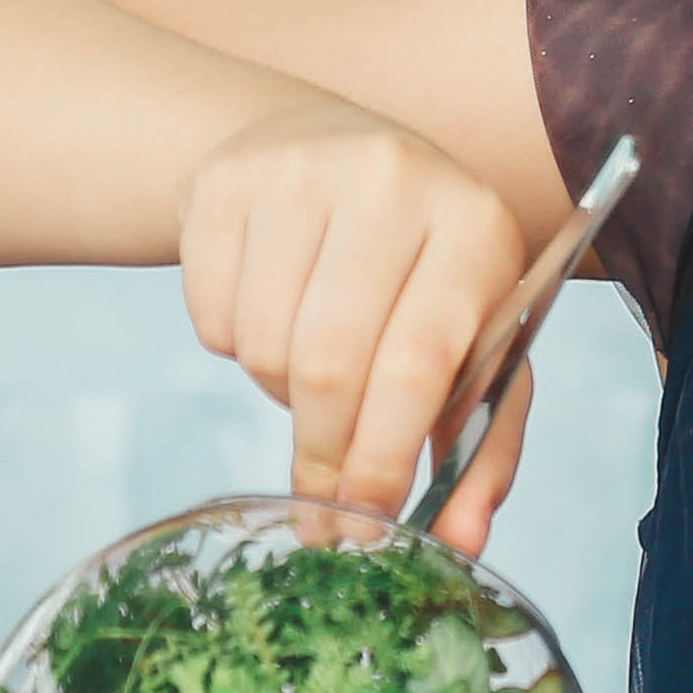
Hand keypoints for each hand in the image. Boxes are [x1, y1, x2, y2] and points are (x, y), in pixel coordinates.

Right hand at [174, 96, 540, 551]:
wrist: (325, 149)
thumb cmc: (418, 271)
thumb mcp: (474, 338)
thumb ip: (480, 443)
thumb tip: (465, 543)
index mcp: (476, 226)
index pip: (419, 362)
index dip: (383, 455)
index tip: (366, 520)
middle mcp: (394, 184)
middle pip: (331, 364)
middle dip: (325, 451)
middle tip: (323, 497)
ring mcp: (302, 174)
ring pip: (264, 349)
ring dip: (279, 392)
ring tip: (312, 364)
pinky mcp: (224, 184)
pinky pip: (212, 320)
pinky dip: (234, 347)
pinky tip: (271, 308)